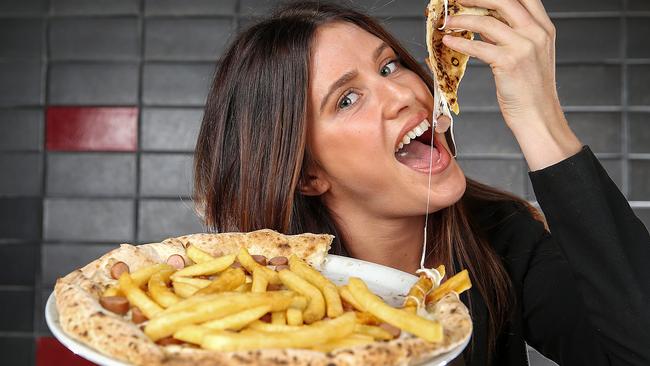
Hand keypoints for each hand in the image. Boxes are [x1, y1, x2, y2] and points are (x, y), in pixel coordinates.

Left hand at [441, 0, 581, 169]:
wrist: (538, 116)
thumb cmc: (531, 90)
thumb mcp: (530, 55)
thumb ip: (514, 35)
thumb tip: (487, 22)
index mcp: (544, 28)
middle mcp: (537, 33)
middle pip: (504, 1)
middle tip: (457, 0)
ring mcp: (524, 46)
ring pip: (487, 22)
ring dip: (462, 20)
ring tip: (447, 22)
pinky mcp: (509, 62)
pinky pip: (478, 46)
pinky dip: (460, 42)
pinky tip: (449, 41)